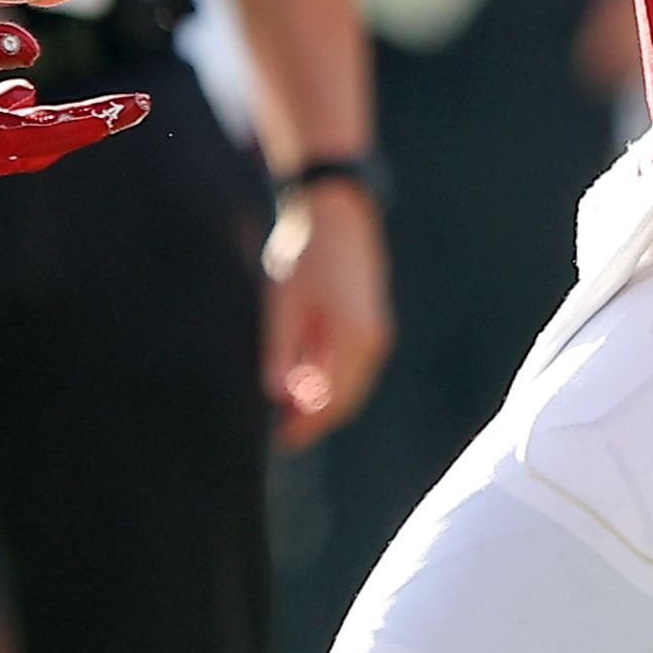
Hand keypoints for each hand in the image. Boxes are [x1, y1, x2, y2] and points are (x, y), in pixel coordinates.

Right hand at [0, 25, 148, 205]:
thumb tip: (34, 48)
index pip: (59, 132)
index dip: (103, 118)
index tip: (141, 108)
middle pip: (45, 143)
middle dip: (86, 124)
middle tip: (125, 109)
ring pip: (11, 141)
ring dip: (42, 120)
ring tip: (64, 101)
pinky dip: (1, 114)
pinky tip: (1, 93)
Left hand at [263, 179, 392, 449]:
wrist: (334, 212)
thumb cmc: (304, 254)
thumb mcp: (283, 304)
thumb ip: (281, 351)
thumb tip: (276, 396)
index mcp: (354, 341)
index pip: (331, 404)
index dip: (304, 427)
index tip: (276, 440)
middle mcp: (373, 342)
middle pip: (344, 400)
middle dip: (313, 419)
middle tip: (278, 431)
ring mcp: (376, 332)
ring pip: (349, 385)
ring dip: (321, 400)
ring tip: (284, 407)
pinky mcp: (370, 322)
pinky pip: (351, 366)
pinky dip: (329, 379)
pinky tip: (302, 376)